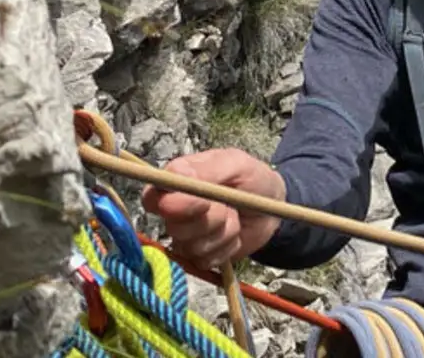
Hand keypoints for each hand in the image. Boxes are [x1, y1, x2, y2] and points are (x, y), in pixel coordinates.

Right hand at [139, 149, 286, 267]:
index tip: (202, 202)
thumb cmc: (252, 179)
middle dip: (210, 218)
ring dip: (222, 232)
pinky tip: (234, 235)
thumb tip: (177, 176)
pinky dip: (226, 247)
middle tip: (228, 206)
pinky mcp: (199, 256)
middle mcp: (174, 211)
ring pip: (192, 246)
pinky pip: (205, 260)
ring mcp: (185, 236)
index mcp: (176, 183)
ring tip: (234, 217)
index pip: (151, 198)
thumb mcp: (235, 164)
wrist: (272, 208)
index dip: (172, 205)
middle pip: (175, 227)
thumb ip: (207, 169)